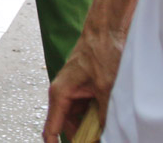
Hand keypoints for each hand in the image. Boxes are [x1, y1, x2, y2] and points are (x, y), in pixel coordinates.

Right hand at [44, 23, 127, 141]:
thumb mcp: (106, 88)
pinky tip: (111, 119)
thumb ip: (104, 115)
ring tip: (107, 131)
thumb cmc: (101, 52)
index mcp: (60, 94)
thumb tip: (106, 135)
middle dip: (83, 138)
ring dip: (92, 127)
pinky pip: (88, 109)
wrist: (107, 30)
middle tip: (98, 140)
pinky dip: (98, 117)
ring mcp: (75, 91)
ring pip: (80, 119)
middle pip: (69, 128)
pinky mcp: (86, 88)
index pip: (51, 130)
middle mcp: (64, 94)